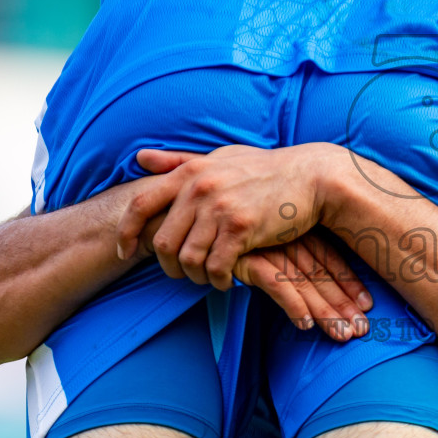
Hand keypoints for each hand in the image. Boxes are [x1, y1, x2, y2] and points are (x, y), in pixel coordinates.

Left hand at [116, 143, 347, 290]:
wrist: (312, 177)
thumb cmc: (265, 169)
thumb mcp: (219, 157)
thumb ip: (179, 161)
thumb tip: (140, 158)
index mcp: (190, 172)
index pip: (141, 206)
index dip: (127, 233)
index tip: (125, 251)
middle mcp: (200, 189)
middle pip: (162, 242)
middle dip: (169, 266)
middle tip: (184, 274)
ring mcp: (221, 209)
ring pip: (187, 259)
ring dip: (195, 277)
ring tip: (207, 278)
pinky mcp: (243, 228)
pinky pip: (215, 267)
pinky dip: (217, 280)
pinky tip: (228, 280)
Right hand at [234, 233, 374, 341]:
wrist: (185, 205)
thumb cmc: (223, 222)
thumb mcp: (259, 233)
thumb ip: (281, 249)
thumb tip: (300, 273)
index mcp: (294, 227)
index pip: (328, 256)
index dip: (348, 281)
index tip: (367, 304)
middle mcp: (285, 235)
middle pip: (322, 274)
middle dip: (343, 303)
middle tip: (362, 330)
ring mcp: (267, 245)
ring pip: (305, 283)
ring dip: (325, 311)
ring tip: (342, 335)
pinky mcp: (246, 256)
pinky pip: (277, 285)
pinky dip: (293, 305)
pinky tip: (304, 325)